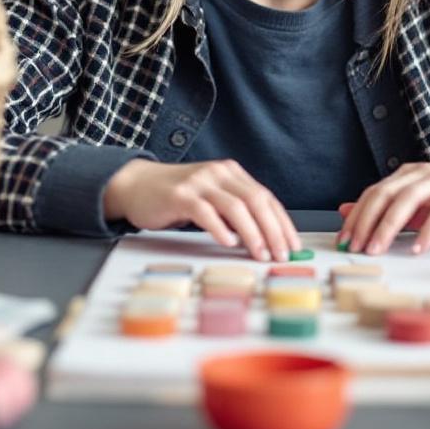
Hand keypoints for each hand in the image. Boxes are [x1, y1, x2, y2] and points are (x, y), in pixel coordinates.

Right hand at [104, 159, 300, 260]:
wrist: (136, 185)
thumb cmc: (176, 198)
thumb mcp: (211, 199)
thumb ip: (234, 213)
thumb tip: (265, 241)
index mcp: (231, 173)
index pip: (265, 197)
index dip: (282, 223)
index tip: (293, 245)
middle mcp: (218, 173)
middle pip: (256, 200)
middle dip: (273, 230)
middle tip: (282, 255)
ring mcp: (199, 182)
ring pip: (235, 206)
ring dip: (252, 233)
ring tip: (260, 254)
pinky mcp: (179, 195)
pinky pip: (205, 212)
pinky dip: (219, 228)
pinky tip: (228, 242)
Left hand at [337, 161, 429, 255]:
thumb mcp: (422, 208)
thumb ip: (389, 210)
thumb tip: (347, 212)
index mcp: (408, 176)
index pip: (373, 193)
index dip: (356, 217)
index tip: (343, 241)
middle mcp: (422, 172)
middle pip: (385, 193)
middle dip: (366, 221)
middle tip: (355, 247)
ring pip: (409, 198)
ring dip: (389, 225)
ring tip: (378, 248)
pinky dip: (429, 229)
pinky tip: (419, 247)